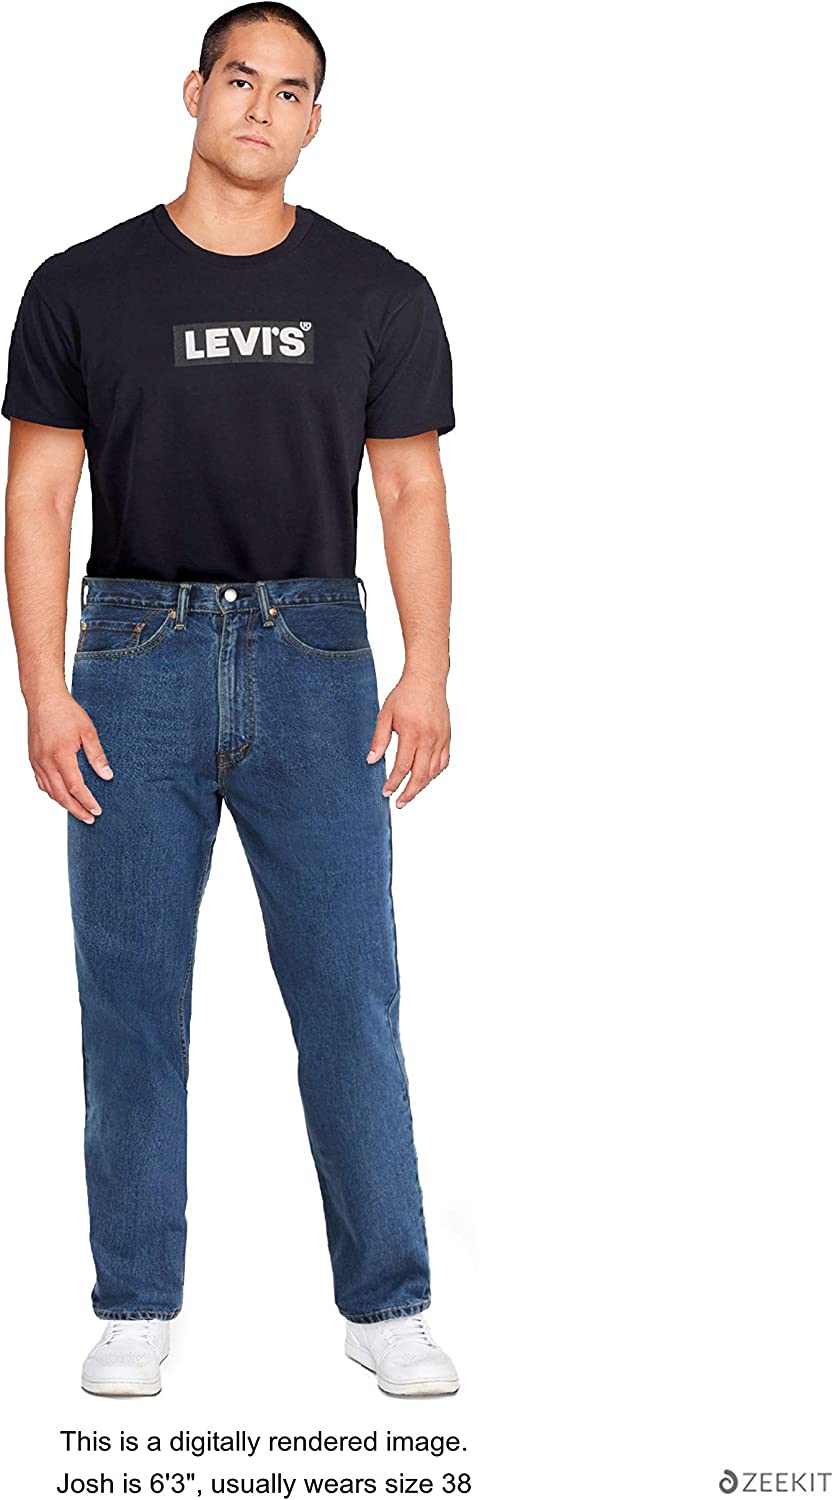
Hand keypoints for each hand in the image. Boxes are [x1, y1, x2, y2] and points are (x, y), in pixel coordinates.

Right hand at [28, 687, 113, 823]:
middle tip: (89, 818)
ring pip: (49, 791)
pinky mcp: (33, 759)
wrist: (43, 699)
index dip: (87, 801)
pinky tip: (61, 795)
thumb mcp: (88, 731)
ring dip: (63, 803)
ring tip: (77, 810)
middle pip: (61, 795)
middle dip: (76, 809)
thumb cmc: (66, 711)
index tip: (97, 810)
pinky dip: (52, 792)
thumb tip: (107, 776)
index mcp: (61, 755)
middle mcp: (46, 762)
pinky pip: (41, 782)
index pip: (75, 787)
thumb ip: (97, 755)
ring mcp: (37, 761)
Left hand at [367, 669, 450, 807]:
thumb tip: (371, 761)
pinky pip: (443, 762)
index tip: (386, 792)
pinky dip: (434, 773)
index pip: (403, 767)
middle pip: (421, 775)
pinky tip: (425, 777)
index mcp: (412, 734)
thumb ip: (379, 740)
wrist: (427, 679)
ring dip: (421, 785)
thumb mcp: (385, 715)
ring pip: (433, 771)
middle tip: (399, 803)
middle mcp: (429, 739)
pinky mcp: (447, 737)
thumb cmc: (404, 695)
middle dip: (409, 793)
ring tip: (409, 793)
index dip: (394, 783)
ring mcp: (441, 739)